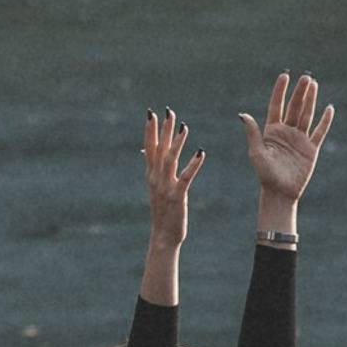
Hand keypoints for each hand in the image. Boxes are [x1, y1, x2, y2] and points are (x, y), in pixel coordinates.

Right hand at [144, 109, 201, 248]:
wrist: (163, 235)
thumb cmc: (162, 211)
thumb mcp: (154, 188)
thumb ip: (153, 169)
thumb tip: (146, 153)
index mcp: (151, 176)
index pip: (149, 148)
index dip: (150, 131)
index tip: (151, 114)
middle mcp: (155, 178)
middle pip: (159, 149)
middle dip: (164, 130)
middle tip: (168, 112)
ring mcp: (165, 187)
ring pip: (170, 160)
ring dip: (177, 142)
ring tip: (184, 127)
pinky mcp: (177, 196)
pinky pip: (186, 177)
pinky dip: (193, 164)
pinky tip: (201, 152)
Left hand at [239, 71, 333, 211]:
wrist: (280, 192)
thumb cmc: (265, 175)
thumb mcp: (256, 153)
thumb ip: (252, 133)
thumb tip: (243, 114)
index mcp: (271, 132)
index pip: (276, 106)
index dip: (280, 91)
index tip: (284, 76)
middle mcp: (286, 132)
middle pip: (294, 107)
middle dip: (299, 92)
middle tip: (305, 76)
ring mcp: (300, 139)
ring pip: (307, 114)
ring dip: (311, 100)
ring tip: (313, 84)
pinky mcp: (311, 148)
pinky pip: (320, 131)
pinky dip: (325, 120)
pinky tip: (329, 108)